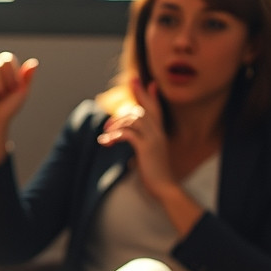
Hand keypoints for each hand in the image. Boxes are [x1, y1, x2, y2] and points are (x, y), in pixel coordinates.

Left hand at [97, 78, 175, 195]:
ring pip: (134, 120)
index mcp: (159, 134)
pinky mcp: (146, 148)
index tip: (143, 82)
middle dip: (131, 103)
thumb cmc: (155, 176)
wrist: (165, 188)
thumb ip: (141, 151)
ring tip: (105, 136)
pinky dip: (115, 136)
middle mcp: (158, 133)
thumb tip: (130, 153)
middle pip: (144, 110)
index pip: (156, 110)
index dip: (149, 96)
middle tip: (112, 115)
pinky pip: (128, 134)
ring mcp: (153, 139)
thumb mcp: (148, 159)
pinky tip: (106, 143)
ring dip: (116, 125)